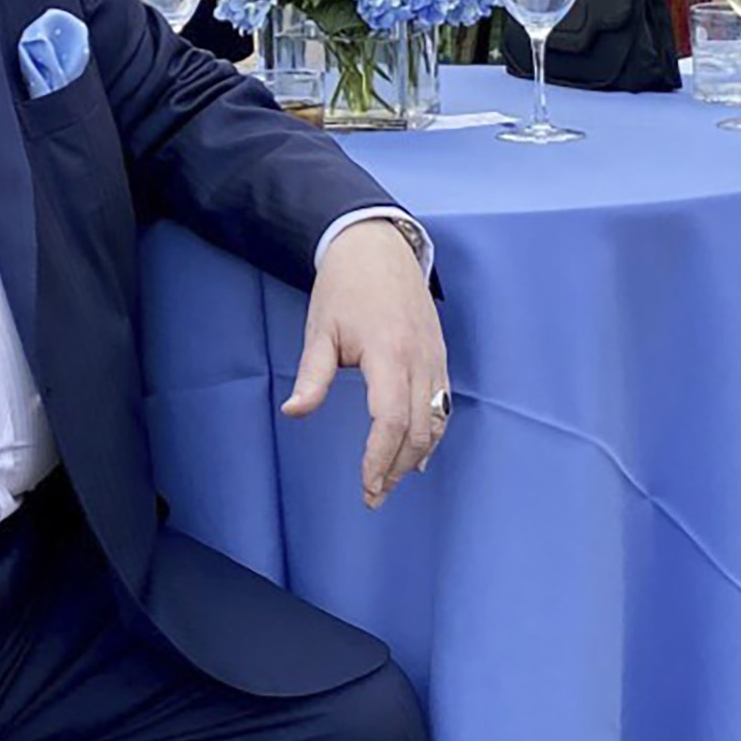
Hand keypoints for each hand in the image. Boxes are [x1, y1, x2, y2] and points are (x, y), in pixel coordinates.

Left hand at [284, 216, 448, 506]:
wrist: (377, 246)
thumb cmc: (345, 286)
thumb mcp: (320, 329)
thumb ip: (313, 376)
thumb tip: (295, 413)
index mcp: (389, 353)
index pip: (391, 420)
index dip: (380, 458)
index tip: (366, 484)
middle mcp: (420, 359)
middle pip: (419, 429)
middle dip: (398, 468)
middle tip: (374, 494)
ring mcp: (436, 357)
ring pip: (437, 420)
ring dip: (417, 455)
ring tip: (393, 480)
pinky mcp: (441, 355)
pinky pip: (445, 404)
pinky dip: (434, 433)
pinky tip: (420, 453)